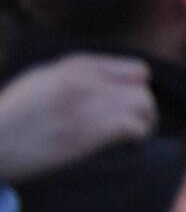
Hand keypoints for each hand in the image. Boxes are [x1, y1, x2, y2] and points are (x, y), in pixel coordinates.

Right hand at [0, 54, 154, 180]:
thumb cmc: (10, 115)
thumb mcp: (41, 80)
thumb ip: (74, 76)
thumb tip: (106, 82)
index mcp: (76, 66)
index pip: (135, 69)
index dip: (137, 90)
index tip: (131, 105)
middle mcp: (86, 80)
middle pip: (143, 88)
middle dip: (145, 107)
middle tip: (139, 124)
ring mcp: (87, 105)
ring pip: (143, 105)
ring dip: (144, 122)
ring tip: (136, 136)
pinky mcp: (86, 133)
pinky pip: (132, 127)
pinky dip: (137, 136)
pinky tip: (128, 145)